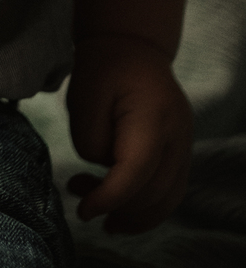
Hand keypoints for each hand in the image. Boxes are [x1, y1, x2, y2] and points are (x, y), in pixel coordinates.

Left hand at [65, 33, 191, 232]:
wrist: (131, 47)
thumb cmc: (102, 70)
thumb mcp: (83, 100)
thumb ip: (91, 142)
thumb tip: (104, 175)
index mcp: (153, 117)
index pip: (136, 172)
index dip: (110, 198)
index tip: (84, 211)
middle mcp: (177, 134)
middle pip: (154, 191)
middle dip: (118, 208)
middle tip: (82, 205)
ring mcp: (184, 144)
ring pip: (168, 198)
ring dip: (135, 216)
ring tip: (102, 220)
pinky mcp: (179, 152)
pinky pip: (170, 190)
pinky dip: (147, 207)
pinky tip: (120, 211)